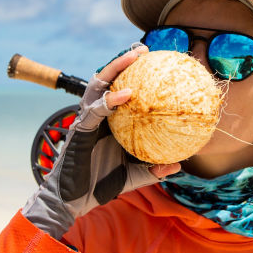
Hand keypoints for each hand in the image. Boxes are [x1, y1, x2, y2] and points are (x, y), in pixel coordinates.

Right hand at [22, 46, 180, 238]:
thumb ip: (153, 169)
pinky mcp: (80, 130)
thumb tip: (179, 165)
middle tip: (142, 49)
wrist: (73, 202)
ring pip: (98, 85)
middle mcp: (96, 116)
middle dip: (122, 61)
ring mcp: (86, 120)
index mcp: (108, 122)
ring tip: (133, 57)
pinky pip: (94, 110)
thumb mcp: (133, 176)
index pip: (119, 91)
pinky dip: (110, 99)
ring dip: (115, 67)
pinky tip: (128, 94)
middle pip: (107, 80)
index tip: (154, 63)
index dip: (132, 75)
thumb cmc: (99, 185)